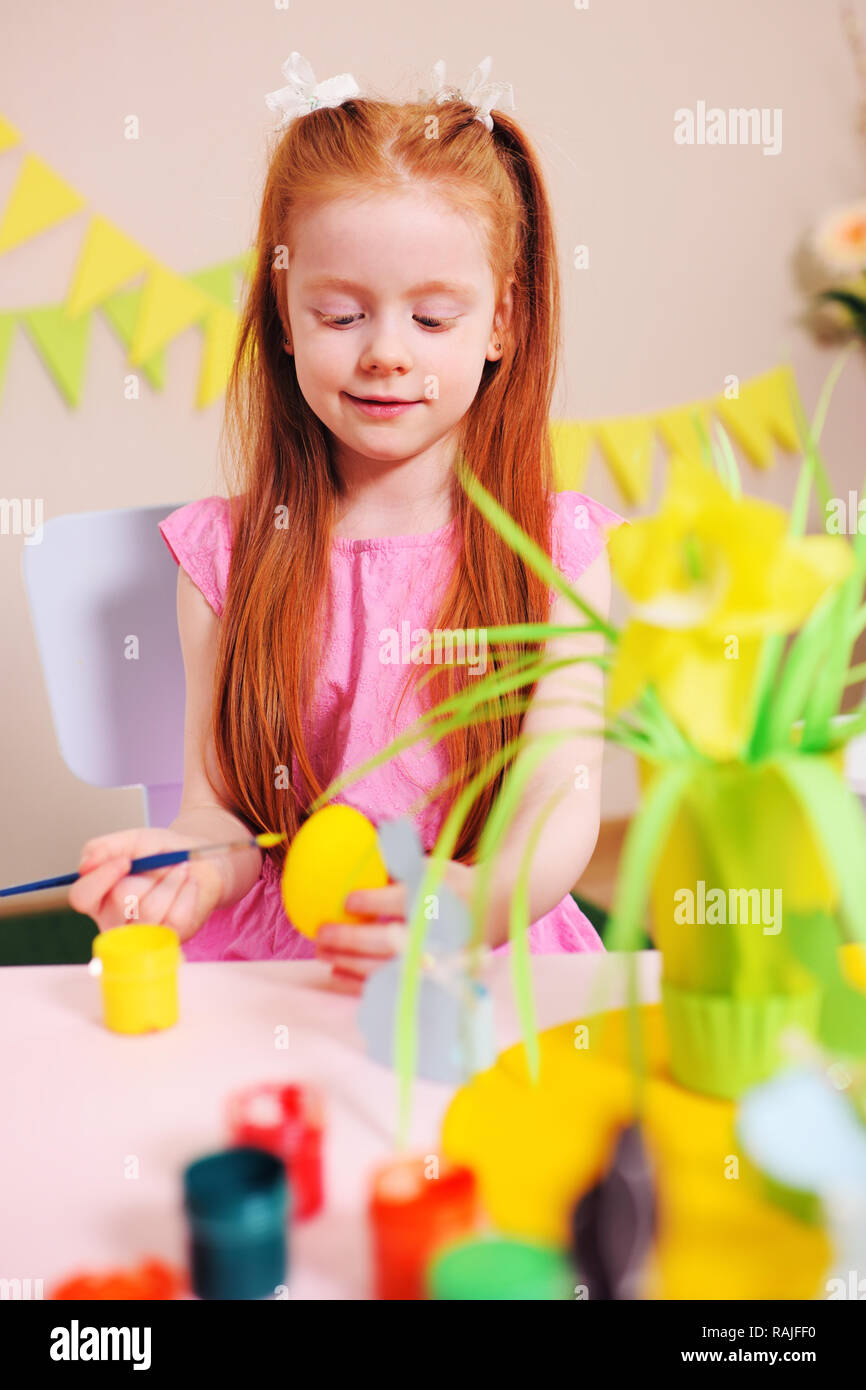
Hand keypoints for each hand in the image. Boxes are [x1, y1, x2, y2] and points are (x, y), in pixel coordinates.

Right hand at [68, 828, 229, 942]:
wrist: (199, 861)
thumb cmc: (161, 854)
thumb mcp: (133, 841)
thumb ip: (106, 847)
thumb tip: (86, 864)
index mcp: (97, 895)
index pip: (81, 897)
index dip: (101, 878)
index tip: (125, 860)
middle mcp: (112, 920)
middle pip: (118, 901)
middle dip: (148, 874)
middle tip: (166, 861)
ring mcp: (139, 934)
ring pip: (149, 912)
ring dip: (171, 881)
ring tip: (181, 869)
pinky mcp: (166, 939)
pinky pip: (175, 920)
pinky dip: (187, 894)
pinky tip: (189, 885)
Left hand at [315, 857, 474, 989]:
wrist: (497, 911)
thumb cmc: (454, 884)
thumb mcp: (433, 866)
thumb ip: (398, 864)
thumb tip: (353, 858)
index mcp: (442, 900)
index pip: (404, 903)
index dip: (373, 902)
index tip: (347, 901)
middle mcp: (441, 935)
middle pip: (390, 941)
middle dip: (351, 939)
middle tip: (321, 932)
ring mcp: (437, 963)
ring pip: (386, 969)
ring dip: (348, 963)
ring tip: (321, 952)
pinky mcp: (432, 981)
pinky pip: (391, 987)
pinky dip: (360, 983)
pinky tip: (336, 973)